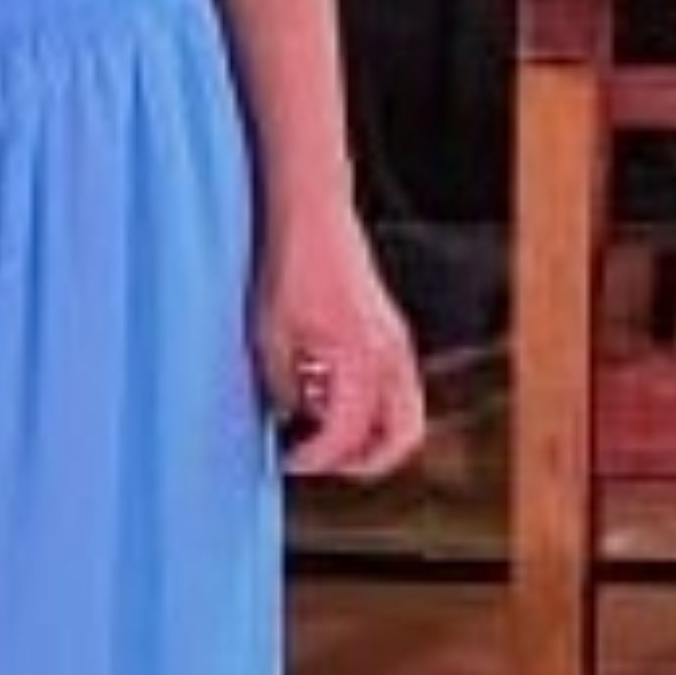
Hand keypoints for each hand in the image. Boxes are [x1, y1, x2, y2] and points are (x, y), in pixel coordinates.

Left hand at [257, 221, 428, 481]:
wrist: (312, 214)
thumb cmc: (290, 264)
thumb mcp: (270, 335)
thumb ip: (285, 386)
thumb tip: (290, 419)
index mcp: (360, 356)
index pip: (349, 432)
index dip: (317, 457)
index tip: (288, 460)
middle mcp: (390, 353)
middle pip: (401, 436)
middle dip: (363, 460)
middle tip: (319, 459)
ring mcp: (397, 342)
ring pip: (404, 414)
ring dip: (370, 433)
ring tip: (322, 428)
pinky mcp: (391, 331)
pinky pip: (396, 387)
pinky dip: (371, 405)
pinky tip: (326, 390)